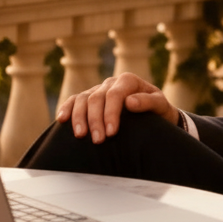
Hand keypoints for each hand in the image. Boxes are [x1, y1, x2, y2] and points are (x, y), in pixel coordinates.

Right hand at [55, 73, 178, 143]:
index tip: (111, 132)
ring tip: (80, 135)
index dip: (111, 113)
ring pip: (83, 99)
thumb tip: (130, 102)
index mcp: (128, 81)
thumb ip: (148, 102)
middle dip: (95, 120)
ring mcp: (98, 90)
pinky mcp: (89, 98)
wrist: (154, 113)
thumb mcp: (160, 105)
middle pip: (96, 98)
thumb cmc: (158, 111)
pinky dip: (67, 108)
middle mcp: (111, 83)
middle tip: (98, 140)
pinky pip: (74, 100)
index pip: (115, 95)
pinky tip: (61, 120)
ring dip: (79, 117)